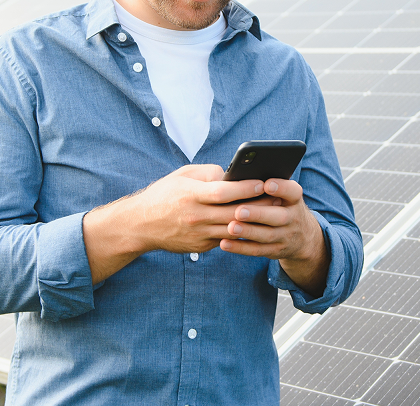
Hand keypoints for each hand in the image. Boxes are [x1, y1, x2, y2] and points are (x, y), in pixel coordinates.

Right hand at [82, 165, 274, 282]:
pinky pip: (226, 239)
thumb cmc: (164, 195)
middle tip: (278, 199)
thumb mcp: (182, 176)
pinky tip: (255, 226)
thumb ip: (208, 173)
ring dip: (254, 222)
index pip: (223, 192)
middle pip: (233, 213)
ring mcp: (198, 235)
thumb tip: (232, 175)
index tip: (263, 182)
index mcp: (191, 195)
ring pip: (233, 230)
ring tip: (272, 213)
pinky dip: (241, 233)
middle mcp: (195, 216)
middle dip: (258, 206)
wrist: (141, 225)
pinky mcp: (200, 247)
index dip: (245, 188)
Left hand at [218, 179, 328, 295]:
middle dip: (259, 214)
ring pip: (267, 235)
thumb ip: (268, 187)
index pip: (292, 192)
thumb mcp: (285, 196)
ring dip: (248, 232)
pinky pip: (257, 250)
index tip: (266, 184)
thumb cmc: (283, 207)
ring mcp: (285, 236)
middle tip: (239, 210)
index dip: (281, 188)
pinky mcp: (275, 250)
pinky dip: (240, 248)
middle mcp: (293, 218)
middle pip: (279, 217)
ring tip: (230, 227)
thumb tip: (242, 176)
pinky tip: (224, 243)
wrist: (302, 237)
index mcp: (294, 200)